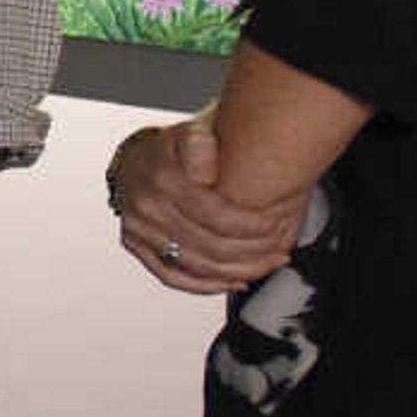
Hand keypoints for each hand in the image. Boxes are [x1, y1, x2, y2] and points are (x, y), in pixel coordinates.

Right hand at [114, 116, 302, 294]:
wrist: (139, 158)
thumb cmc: (176, 148)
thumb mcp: (191, 132)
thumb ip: (199, 142)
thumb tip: (205, 173)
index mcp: (161, 178)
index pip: (214, 215)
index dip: (252, 224)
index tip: (277, 223)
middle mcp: (146, 206)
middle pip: (208, 244)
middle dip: (252, 250)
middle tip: (281, 248)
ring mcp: (139, 228)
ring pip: (196, 264)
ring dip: (238, 269)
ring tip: (267, 263)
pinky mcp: (136, 244)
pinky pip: (173, 275)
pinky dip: (207, 284)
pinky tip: (233, 281)